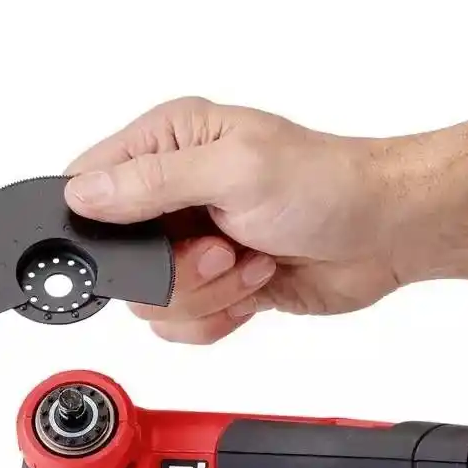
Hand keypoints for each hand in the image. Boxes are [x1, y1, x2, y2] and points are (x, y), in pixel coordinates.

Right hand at [64, 97, 407, 343]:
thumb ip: (153, 183)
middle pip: (118, 257)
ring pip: (151, 299)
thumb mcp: (236, 170)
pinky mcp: (214, 283)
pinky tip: (255, 283)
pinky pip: (182, 322)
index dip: (95, 221)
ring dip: (206, 292)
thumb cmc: (327, 185)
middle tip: (220, 248)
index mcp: (170, 144)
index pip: (89, 182)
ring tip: (249, 260)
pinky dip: (219, 315)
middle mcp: (174, 194)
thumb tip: (85, 195)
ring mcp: (193, 243)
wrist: (383, 233)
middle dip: (172, 270)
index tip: (138, 241)